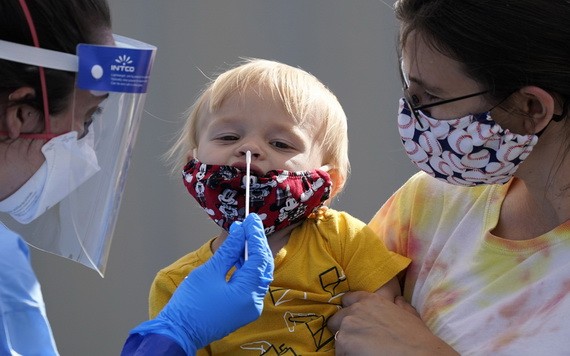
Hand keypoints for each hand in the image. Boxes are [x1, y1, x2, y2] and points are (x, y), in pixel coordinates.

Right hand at [130, 214, 273, 353]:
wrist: (178, 332)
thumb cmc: (190, 304)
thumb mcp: (209, 271)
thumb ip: (228, 250)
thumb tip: (240, 231)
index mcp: (247, 294)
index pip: (259, 258)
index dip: (255, 236)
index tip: (251, 219)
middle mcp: (254, 302)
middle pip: (262, 266)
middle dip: (256, 243)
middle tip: (249, 223)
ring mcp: (249, 307)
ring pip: (257, 274)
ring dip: (250, 254)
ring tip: (240, 234)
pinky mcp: (242, 308)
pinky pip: (249, 283)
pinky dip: (245, 267)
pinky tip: (237, 253)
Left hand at [328, 292, 457, 355]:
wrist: (420, 355)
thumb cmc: (417, 338)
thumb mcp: (409, 314)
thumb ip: (398, 305)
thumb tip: (397, 299)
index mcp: (371, 300)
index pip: (347, 300)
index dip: (349, 312)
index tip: (355, 323)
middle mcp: (356, 309)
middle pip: (337, 319)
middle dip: (344, 330)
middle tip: (358, 343)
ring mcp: (348, 325)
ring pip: (337, 337)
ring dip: (346, 345)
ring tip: (362, 353)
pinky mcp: (344, 342)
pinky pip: (339, 352)